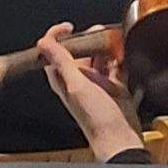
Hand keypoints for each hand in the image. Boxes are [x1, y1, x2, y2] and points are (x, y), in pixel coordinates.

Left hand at [39, 25, 144, 161]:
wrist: (120, 139)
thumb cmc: (96, 120)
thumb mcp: (77, 86)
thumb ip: (62, 63)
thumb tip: (44, 43)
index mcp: (63, 81)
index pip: (54, 53)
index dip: (57, 37)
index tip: (67, 27)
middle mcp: (79, 81)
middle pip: (78, 53)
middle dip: (86, 39)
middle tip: (96, 30)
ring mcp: (98, 84)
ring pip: (98, 58)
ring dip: (104, 47)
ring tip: (111, 37)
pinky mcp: (115, 88)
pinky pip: (116, 67)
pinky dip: (119, 58)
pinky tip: (123, 51)